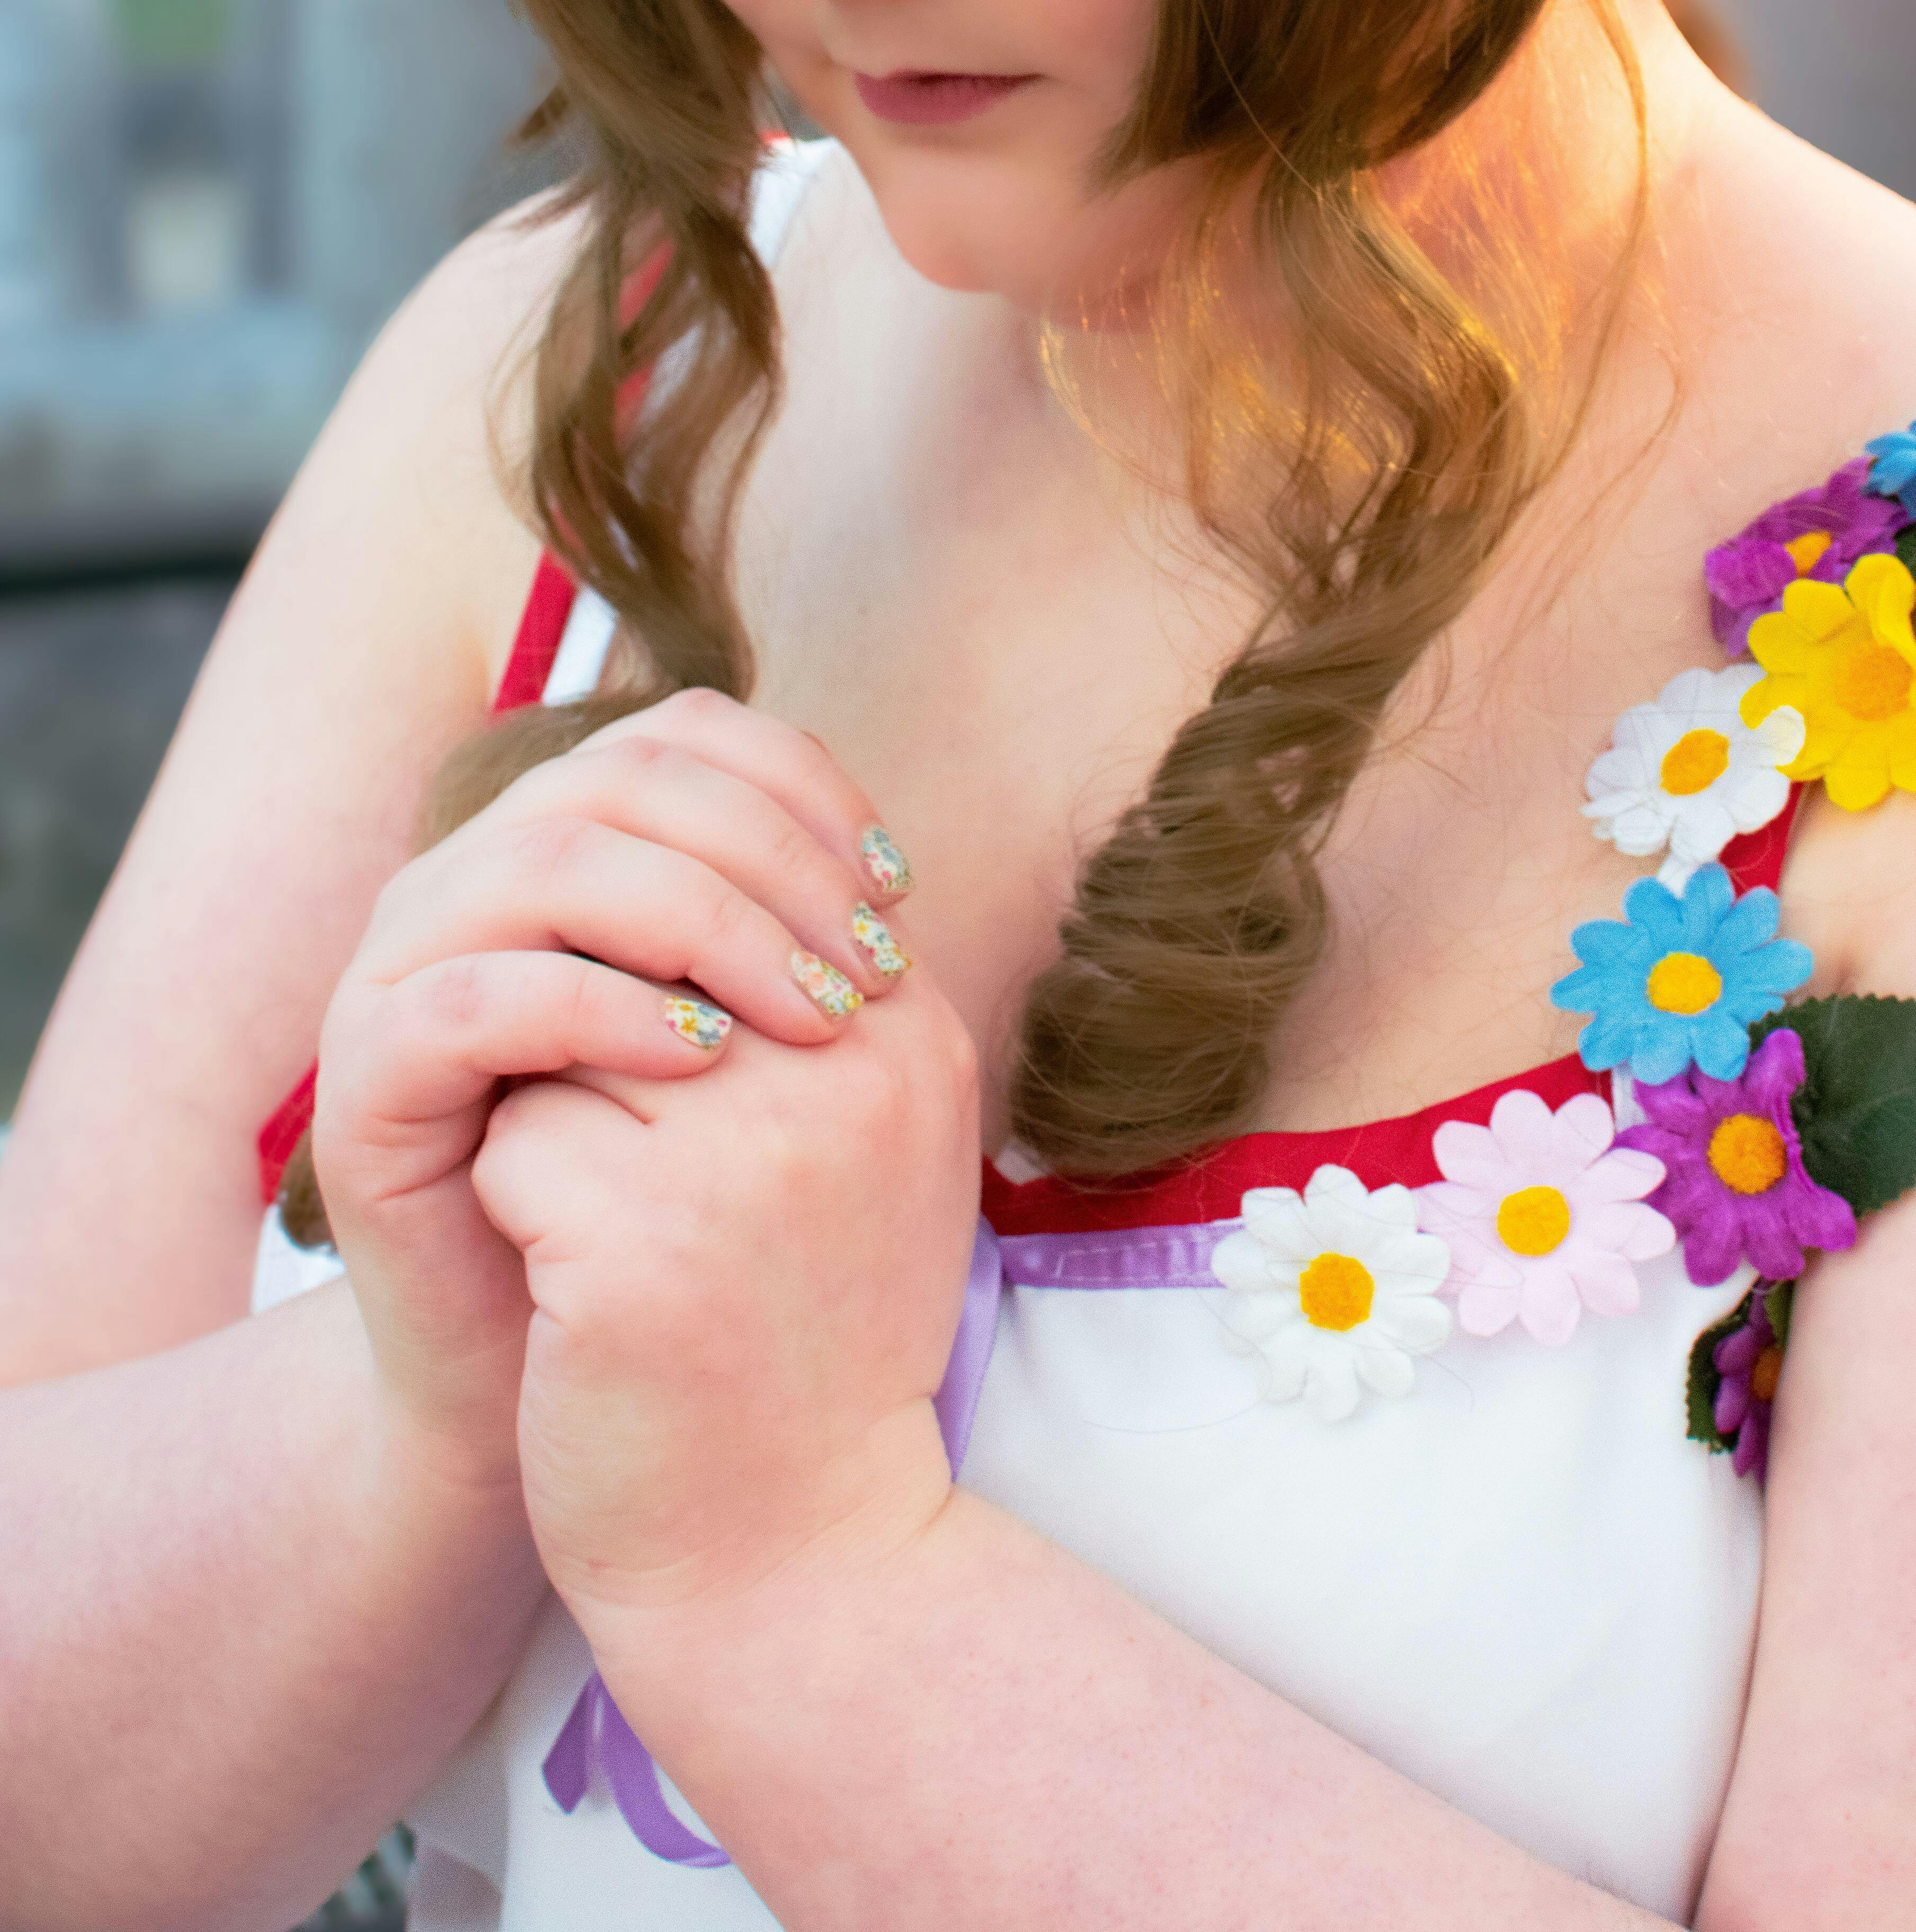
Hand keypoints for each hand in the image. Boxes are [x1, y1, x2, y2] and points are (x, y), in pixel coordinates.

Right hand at [311, 690, 913, 1496]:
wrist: (546, 1376)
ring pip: (547, 863)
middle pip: (621, 782)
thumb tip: (886, 867)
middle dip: (769, 857)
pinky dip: (598, 1010)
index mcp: (557, 839)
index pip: (681, 733)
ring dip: (701, 923)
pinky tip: (701, 1060)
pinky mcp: (365, 1073)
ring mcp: (400, 967)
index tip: (895, 887)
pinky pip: (476, 997)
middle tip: (868, 967)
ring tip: (807, 1014)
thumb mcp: (746, 1049)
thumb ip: (784, 939)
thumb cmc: (666, 1201)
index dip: (798, 786)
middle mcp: (467, 875)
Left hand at [469, 899, 980, 1635]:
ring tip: (618, 1230)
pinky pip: (513, 1140)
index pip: (747, 886)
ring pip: (566, 1030)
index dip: (672, 975)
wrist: (791, 1558)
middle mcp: (848, 1076)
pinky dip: (514, 1205)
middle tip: (643, 1167)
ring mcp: (747, 1158)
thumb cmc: (808, 1335)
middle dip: (609, 1036)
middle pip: (649, 949)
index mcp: (913, 1038)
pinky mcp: (637, 1240)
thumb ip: (817, 996)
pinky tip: (576, 1290)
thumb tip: (707, 846)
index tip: (680, 1085)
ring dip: (559, 1117)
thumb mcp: (865, 1144)